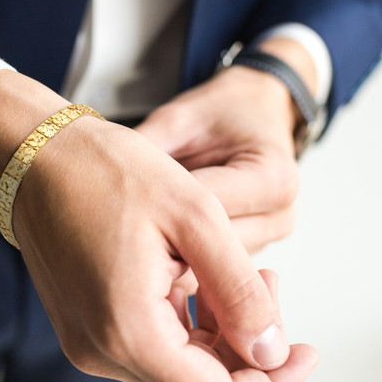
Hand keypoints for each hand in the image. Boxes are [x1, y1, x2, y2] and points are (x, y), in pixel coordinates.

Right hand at [0, 70, 318, 381]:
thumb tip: (271, 352)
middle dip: (248, 343)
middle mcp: (100, 349)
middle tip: (268, 282)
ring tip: (238, 270)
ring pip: (177, 363)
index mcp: (127, 329)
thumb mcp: (195, 216)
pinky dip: (187, 321)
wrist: (36, 157)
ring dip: (218, 329)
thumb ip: (240, 292)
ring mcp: (88, 340)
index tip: (304, 352)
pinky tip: (196, 276)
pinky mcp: (86, 323)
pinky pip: (150, 341)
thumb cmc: (106, 170)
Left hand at [135, 37, 316, 255]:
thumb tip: (102, 175)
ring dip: (170, 257)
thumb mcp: (180, 118)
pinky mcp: (253, 247)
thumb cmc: (220, 113)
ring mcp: (268, 237)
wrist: (253, 115)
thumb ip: (148, 147)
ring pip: (210, 265)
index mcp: (273, 178)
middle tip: (114, 231)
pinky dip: (180, 263)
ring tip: (128, 242)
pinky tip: (149, 253)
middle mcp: (279, 215)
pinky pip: (212, 268)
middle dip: (163, 238)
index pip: (208, 208)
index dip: (159, 209)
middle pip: (211, 244)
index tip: (117, 208)